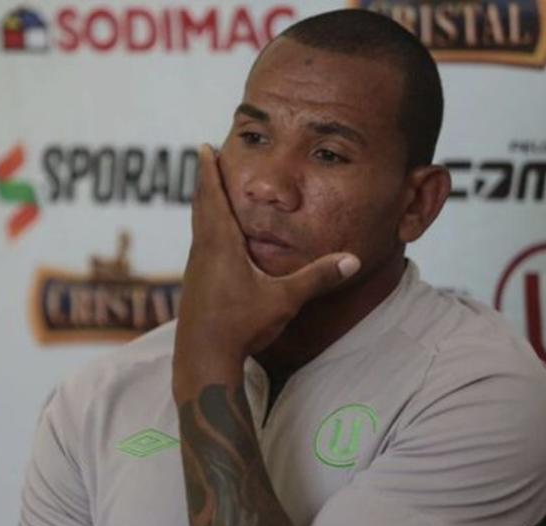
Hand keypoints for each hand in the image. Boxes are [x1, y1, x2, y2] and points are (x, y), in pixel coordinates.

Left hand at [173, 145, 360, 386]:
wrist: (203, 360)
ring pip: (198, 227)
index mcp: (221, 245)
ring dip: (203, 204)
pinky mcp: (194, 287)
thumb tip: (351, 260)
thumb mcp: (284, 300)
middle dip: (205, 179)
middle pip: (201, 205)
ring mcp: (195, 270)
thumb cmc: (240, 327)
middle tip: (205, 156)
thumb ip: (317, 278)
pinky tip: (212, 240)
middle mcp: (203, 252)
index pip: (213, 196)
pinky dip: (204, 230)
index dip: (209, 170)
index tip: (204, 146)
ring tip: (209, 190)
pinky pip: (199, 247)